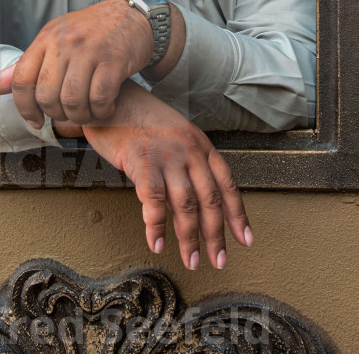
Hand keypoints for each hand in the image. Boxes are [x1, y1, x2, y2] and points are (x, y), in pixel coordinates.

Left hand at [0, 0, 153, 126]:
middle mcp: (64, 42)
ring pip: (71, 100)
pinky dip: (101, 111)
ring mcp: (89, 50)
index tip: (35, 121)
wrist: (134, 16)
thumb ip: (26, 65)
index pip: (20, 79)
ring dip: (80, 116)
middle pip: (46, 95)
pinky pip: (99, 98)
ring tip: (88, 114)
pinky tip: (105, 109)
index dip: (24, 108)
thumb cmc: (92, 32)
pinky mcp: (114, 60)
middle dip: (56, 115)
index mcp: (46, 38)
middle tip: (69, 116)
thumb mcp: (55, 40)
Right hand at [81, 81, 252, 269]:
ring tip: (192, 261)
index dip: (237, 214)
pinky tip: (157, 244)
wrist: (113, 97)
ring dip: (190, 238)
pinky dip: (156, 227)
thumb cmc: (140, 118)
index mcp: (201, 145)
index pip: (226, 184)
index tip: (244, 239)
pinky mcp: (142, 162)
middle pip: (209, 200)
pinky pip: (153, 201)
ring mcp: (166, 156)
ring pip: (185, 205)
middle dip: (216, 235)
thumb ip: (187, 164)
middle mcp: (189, 151)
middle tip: (218, 261)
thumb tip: (192, 202)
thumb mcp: (175, 135)